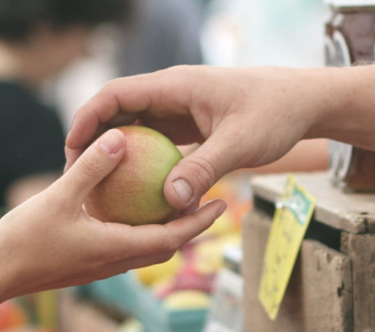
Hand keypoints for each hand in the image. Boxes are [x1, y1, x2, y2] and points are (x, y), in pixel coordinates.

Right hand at [0, 128, 226, 302]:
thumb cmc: (23, 240)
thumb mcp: (58, 197)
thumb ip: (91, 168)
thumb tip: (120, 137)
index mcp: (116, 249)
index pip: (172, 238)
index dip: (199, 222)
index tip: (222, 204)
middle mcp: (115, 262)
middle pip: (166, 245)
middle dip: (191, 226)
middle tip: (211, 200)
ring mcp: (101, 266)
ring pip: (145, 248)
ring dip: (166, 229)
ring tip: (178, 202)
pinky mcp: (87, 264)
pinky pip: (124, 245)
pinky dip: (138, 229)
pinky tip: (130, 207)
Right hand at [65, 66, 320, 210]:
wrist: (303, 103)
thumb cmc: (275, 114)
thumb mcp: (240, 144)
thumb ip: (204, 170)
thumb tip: (170, 202)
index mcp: (175, 86)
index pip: (116, 95)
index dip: (88, 119)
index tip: (72, 150)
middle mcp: (172, 94)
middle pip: (118, 112)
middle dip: (93, 140)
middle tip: (75, 176)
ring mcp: (180, 110)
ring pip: (136, 129)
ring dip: (116, 154)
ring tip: (98, 188)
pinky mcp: (190, 127)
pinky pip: (157, 144)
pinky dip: (143, 164)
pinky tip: (136, 195)